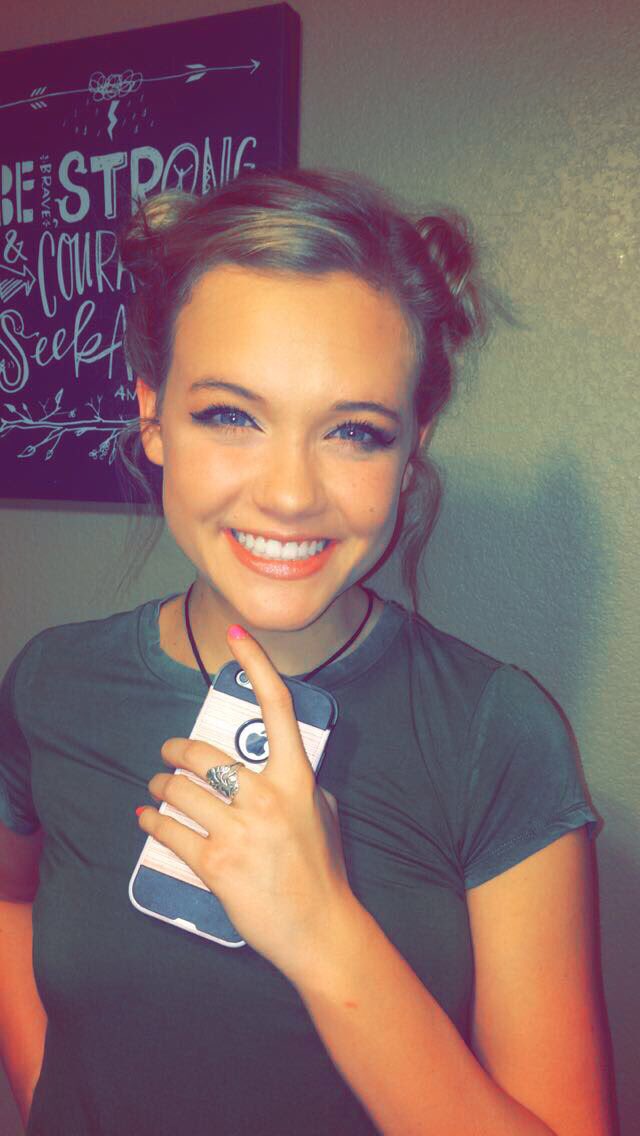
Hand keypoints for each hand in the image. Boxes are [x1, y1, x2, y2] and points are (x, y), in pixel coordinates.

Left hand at [137, 626, 355, 981]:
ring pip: (179, 789)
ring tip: (157, 786)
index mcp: (296, 778)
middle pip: (203, 751)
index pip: (276, 707)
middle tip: (167, 753)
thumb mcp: (322, 811)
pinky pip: (169, 830)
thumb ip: (298, 779)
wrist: (320, 930)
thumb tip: (273, 759)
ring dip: (160, 783)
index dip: (255, 665)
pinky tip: (147, 818)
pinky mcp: (216, 864)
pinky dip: (151, 821)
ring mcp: (240, 831)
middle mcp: (266, 797)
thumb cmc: (323, 869)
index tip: (236, 637)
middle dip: (175, 749)